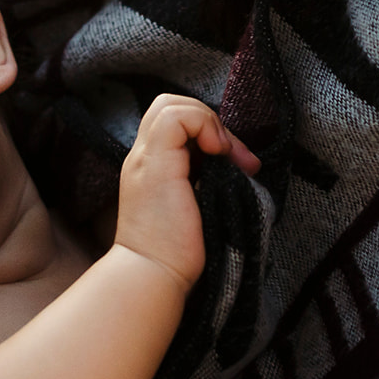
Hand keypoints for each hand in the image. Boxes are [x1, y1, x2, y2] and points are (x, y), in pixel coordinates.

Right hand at [112, 94, 259, 288]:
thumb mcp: (193, 209)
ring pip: (170, 103)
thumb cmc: (176, 255)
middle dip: (208, 120)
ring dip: (208, 122)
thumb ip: (202, 183)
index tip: (231, 163)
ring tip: (226, 156)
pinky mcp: (157, 164)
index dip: (206, 130)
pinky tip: (219, 154)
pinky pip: (177, 116)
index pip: (171, 122)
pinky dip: (204, 125)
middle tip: (231, 156)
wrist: (153, 275)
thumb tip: (235, 167)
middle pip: (168, 104)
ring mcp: (146, 158)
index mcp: (151, 168)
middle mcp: (143, 158)